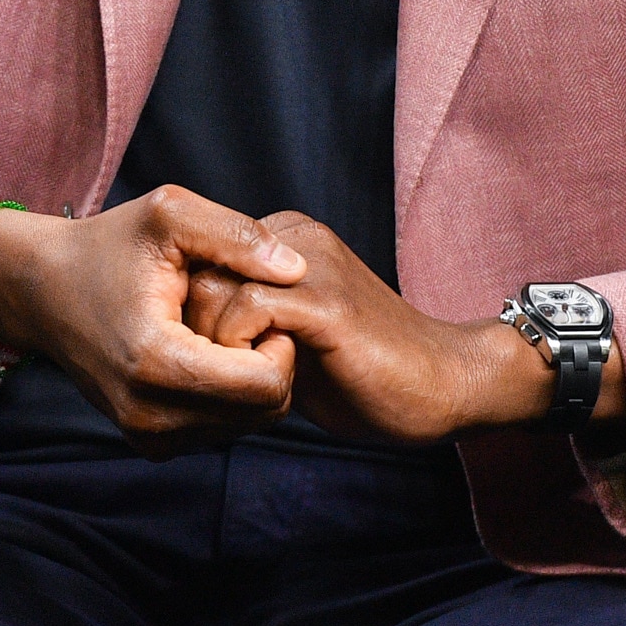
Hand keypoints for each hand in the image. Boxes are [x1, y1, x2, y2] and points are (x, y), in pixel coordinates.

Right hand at [0, 186, 306, 454]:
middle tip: (248, 314)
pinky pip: (222, 429)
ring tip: (224, 329)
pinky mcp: (149, 442)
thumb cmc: (108, 245)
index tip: (258, 303)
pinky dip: (230, 394)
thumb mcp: (170, 214)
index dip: (280, 341)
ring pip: (249, 424)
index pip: (267, 384)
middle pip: (265, 411)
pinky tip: (209, 352)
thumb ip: (237, 236)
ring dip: (253, 379)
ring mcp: (148, 436)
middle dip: (273, 361)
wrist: (44, 289)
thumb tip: (295, 270)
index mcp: (157, 363)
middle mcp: (151, 415)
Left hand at [187, 214, 625, 443]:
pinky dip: (236, 352)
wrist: (442, 384)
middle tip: (212, 379)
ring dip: (209, 346)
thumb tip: (184, 339)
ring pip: (213, 286)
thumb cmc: (365, 372)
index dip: (189, 317)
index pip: (200, 260)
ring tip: (235, 385)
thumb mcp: (294, 339)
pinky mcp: (327, 304)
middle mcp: (297, 240)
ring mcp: (313, 267)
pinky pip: (248, 310)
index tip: (201, 365)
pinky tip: (259, 385)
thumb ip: (249, 323)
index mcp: (289, 241)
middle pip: (196, 269)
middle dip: (190, 329)